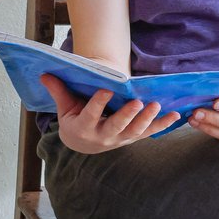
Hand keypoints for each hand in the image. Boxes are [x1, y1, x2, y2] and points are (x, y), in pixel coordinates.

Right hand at [40, 73, 179, 153]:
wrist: (84, 144)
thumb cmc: (74, 120)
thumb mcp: (64, 108)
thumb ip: (58, 91)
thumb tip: (43, 73)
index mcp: (84, 127)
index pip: (91, 114)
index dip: (98, 103)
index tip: (105, 90)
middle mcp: (103, 136)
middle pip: (117, 126)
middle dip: (128, 115)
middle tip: (138, 102)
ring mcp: (120, 139)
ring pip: (135, 131)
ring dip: (147, 119)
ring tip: (155, 105)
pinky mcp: (132, 138)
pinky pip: (149, 133)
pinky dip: (163, 125)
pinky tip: (175, 116)